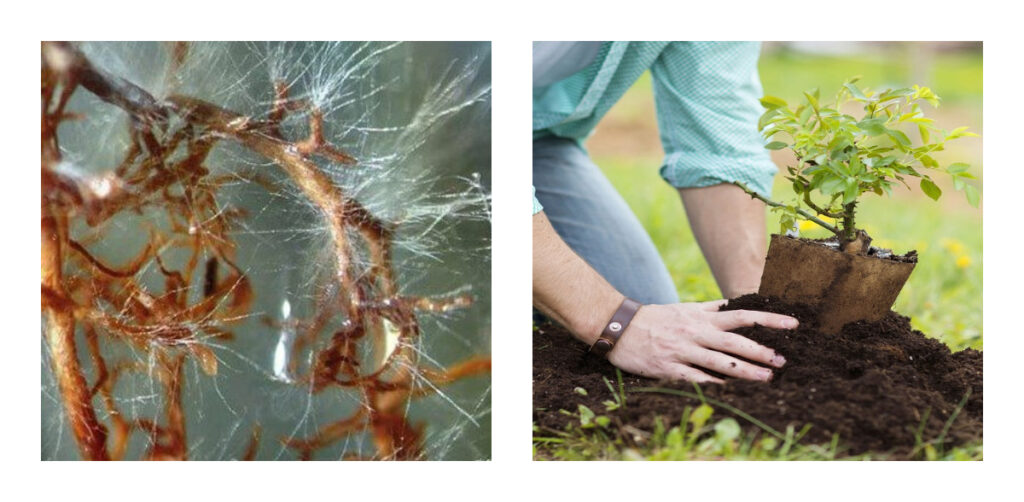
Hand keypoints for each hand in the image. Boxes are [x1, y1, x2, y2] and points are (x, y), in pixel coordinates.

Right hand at [607, 300, 796, 382]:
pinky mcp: (669, 368)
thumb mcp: (684, 308)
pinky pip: (696, 378)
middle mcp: (696, 332)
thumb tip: (736, 303)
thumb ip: (711, 308)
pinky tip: (732, 392)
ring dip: (745, 371)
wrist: (619, 326)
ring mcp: (683, 350)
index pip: (742, 315)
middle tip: (783, 361)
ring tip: (767, 379)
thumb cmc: (655, 318)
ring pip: (719, 362)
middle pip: (735, 341)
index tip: (792, 324)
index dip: (768, 320)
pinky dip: (715, 385)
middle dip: (761, 351)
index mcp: (702, 317)